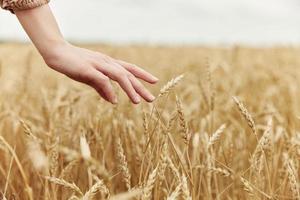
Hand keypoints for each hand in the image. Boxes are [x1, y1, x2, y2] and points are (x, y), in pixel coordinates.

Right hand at [43, 42, 158, 103]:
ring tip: (137, 101)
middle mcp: (106, 62)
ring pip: (119, 76)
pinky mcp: (87, 69)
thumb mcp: (91, 78)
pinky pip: (102, 80)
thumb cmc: (74, 64)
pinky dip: (109, 90)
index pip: (130, 68)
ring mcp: (98, 64)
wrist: (56, 52)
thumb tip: (113, 100)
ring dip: (129, 88)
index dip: (142, 74)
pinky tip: (114, 101)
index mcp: (108, 63)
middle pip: (128, 74)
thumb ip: (102, 88)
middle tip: (152, 99)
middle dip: (141, 86)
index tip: (154, 81)